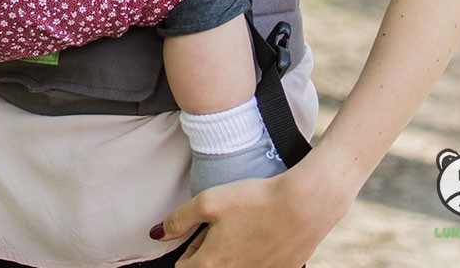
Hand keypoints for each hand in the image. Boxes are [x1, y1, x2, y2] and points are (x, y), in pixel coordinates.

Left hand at [150, 158, 347, 266]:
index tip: (198, 230)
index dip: (188, 247)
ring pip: (234, 267)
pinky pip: (258, 265)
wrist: (303, 205)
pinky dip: (255, 253)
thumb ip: (179, 219)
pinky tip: (263, 232)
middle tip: (220, 225)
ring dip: (231, 252)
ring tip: (242, 227)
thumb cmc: (253, 200)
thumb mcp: (209, 201)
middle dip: (208, 251)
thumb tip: (156, 233)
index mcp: (212, 264)